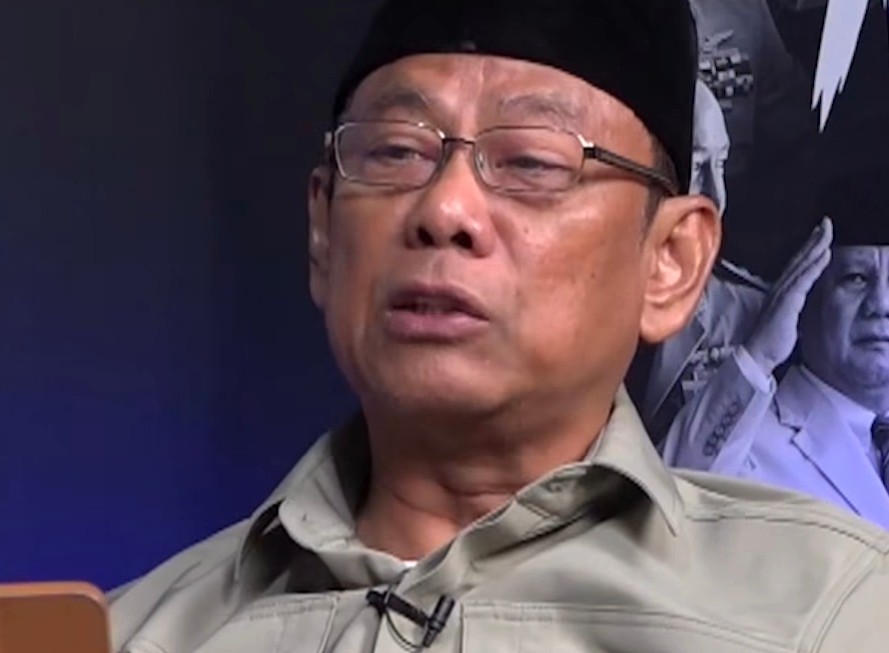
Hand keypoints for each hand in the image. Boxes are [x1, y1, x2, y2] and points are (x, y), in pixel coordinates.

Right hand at [745, 217, 832, 373]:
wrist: (757, 354)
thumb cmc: (769, 341)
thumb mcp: (783, 319)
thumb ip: (790, 305)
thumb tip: (798, 299)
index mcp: (779, 292)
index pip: (796, 266)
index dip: (808, 249)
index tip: (819, 235)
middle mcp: (779, 288)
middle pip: (799, 259)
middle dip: (814, 240)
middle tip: (825, 223)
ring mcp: (783, 294)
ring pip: (802, 265)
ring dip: (815, 247)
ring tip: (827, 232)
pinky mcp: (787, 302)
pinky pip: (804, 280)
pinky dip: (814, 266)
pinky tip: (824, 255)